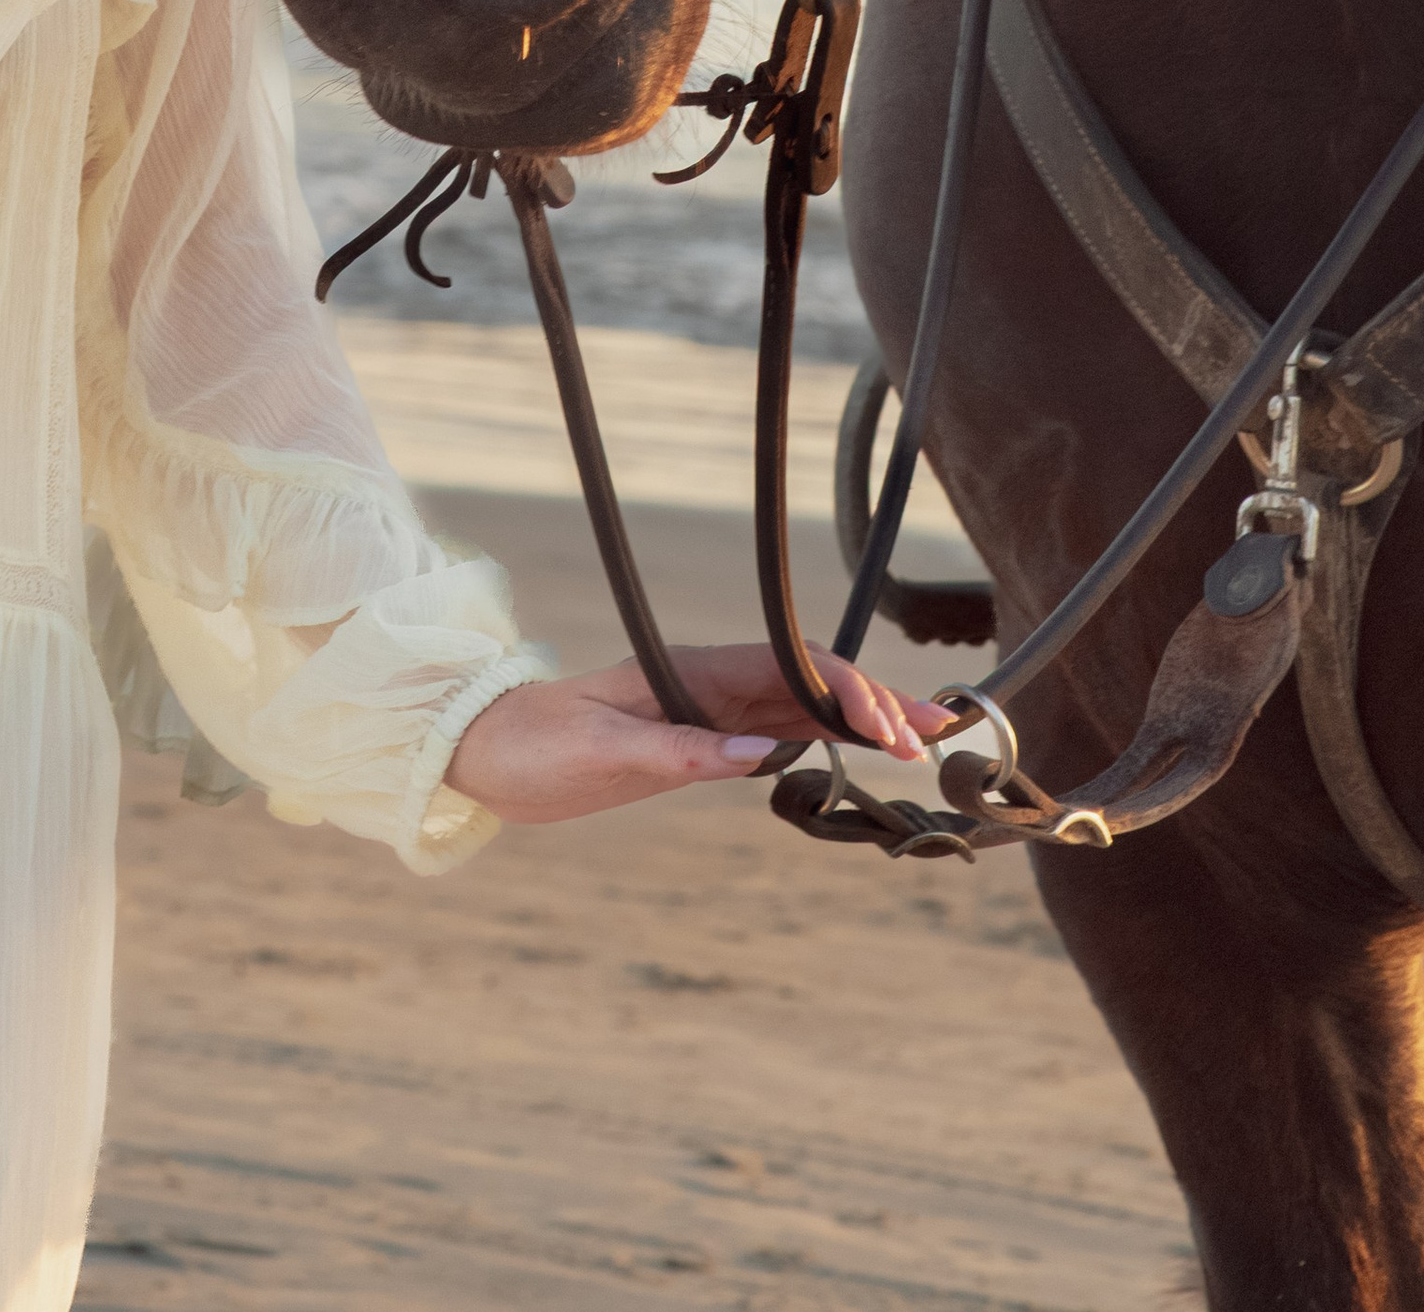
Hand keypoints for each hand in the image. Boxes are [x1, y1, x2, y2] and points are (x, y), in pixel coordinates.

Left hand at [443, 641, 956, 827]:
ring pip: (801, 703)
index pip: (793, 668)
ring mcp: (707, 707)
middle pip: (810, 680)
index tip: (894, 733)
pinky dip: (824, 737)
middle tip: (938, 732)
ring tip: (919, 742)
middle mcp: (708, 682)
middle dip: (876, 702)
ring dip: (860, 718)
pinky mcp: (698, 736)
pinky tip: (857, 753)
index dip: (850, 693)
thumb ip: (680, 754)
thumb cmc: (535, 748)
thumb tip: (762, 755)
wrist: (484, 751)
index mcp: (692, 673)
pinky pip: (775, 730)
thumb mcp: (602, 754)